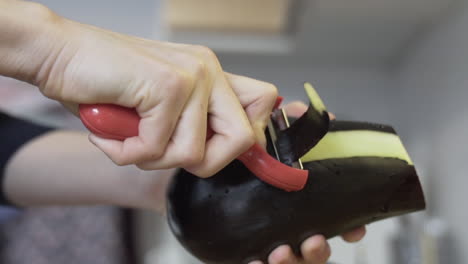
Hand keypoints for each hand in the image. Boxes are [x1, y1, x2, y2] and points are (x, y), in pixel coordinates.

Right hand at [24, 6, 276, 176]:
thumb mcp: (157, 105)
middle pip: (243, 139)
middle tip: (163, 150)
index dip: (250, 137)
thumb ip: (189, 122)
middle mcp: (208, 70)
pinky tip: (110, 133)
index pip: (263, 102)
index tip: (216, 150)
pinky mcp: (167, 86)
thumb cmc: (104, 84)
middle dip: (203, 163)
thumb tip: (213, 153)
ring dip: (152, 158)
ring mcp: (191, 76)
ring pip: (195, 153)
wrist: (58, 54)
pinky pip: (157, 147)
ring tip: (126, 138)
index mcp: (210, 74)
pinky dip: (126, 152)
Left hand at [248, 101, 365, 263]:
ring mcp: (265, 237)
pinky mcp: (243, 247)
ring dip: (291, 260)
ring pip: (289, 259)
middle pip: (313, 247)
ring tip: (281, 252)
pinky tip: (255, 261)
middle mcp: (285, 224)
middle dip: (318, 250)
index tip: (353, 230)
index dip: (348, 227)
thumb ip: (294, 127)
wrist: (194, 175)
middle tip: (312, 241)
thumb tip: (328, 118)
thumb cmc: (235, 157)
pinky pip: (255, 263)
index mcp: (297, 204)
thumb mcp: (265, 136)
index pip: (331, 221)